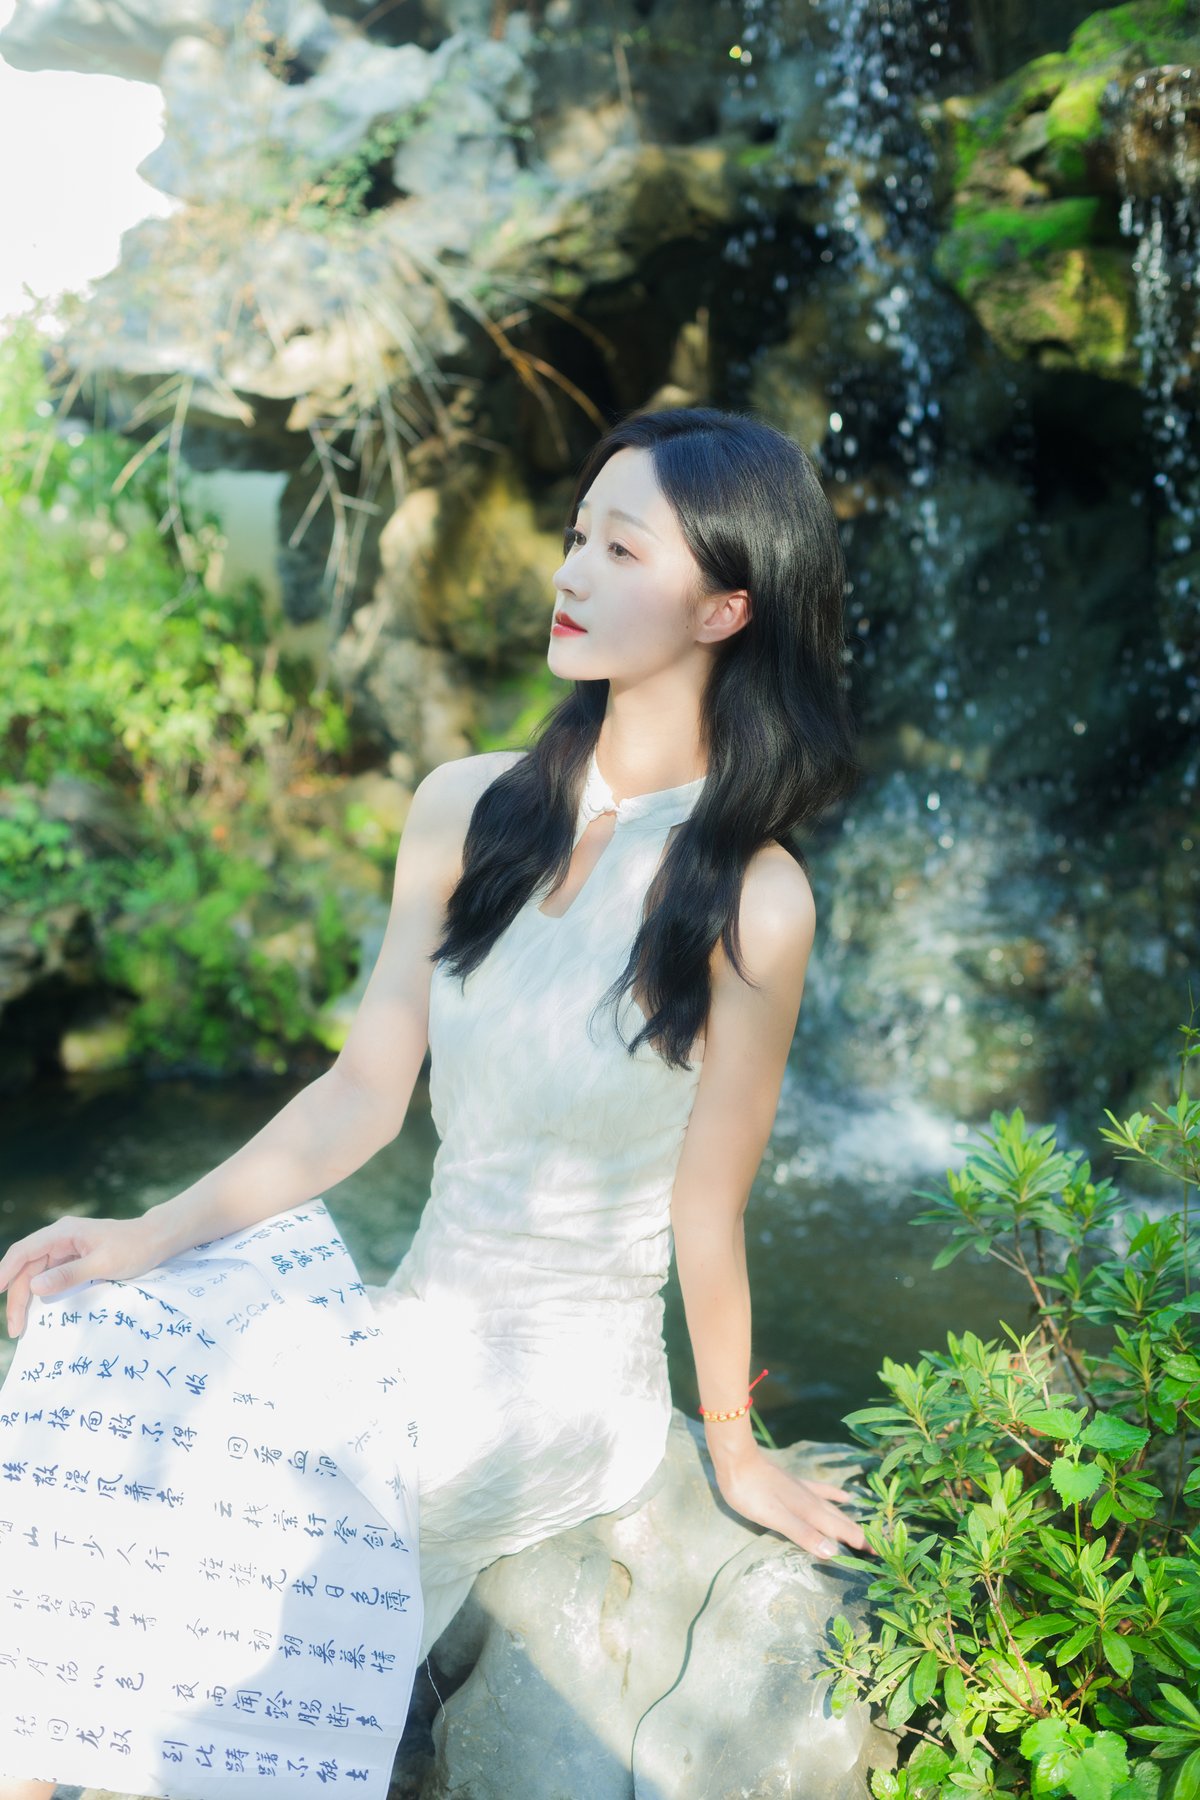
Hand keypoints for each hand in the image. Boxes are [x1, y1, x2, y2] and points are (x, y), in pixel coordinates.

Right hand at [0, 1214, 162, 1338]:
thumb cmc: (134, 1248)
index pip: (24, 1251)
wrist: (157, 1239)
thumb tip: (35, 1287)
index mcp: (63, 1232)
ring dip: (27, 1297)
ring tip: (21, 1326)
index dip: (5, 1272)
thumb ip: (69, 1275)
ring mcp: (65, 1247)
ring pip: (36, 1272)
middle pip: (27, 1266)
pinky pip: (48, 1275)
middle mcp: (59, 1237)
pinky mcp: (72, 1257)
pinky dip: (41, 1292)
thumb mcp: (103, 1264)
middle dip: (18, 1296)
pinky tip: (36, 1310)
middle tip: (15, 1329)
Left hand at [713, 1441, 874, 1559]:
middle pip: (841, 1521)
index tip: (881, 1556)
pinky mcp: (794, 1483)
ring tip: (865, 1531)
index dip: (861, 1543)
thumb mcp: (775, 1518)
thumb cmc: (751, 1492)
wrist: (737, 1459)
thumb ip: (803, 1534)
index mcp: (810, 1512)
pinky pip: (822, 1492)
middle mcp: (812, 1501)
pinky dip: (835, 1496)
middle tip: (877, 1550)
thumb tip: (833, 1552)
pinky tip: (844, 1496)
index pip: (842, 1531)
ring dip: (849, 1521)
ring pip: (834, 1509)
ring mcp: (804, 1490)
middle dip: (859, 1536)